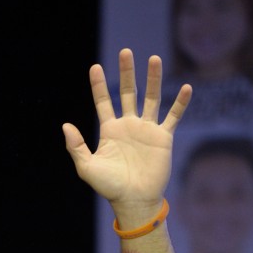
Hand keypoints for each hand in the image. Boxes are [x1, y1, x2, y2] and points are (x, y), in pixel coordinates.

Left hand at [63, 48, 191, 220]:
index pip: (104, 101)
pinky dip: (180, 103)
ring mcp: (147, 130)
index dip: (99, 85)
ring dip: (153, 79)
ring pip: (151, 98)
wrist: (133, 200)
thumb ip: (75, 146)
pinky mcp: (163, 138)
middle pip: (128, 92)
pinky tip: (186, 88)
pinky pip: (173, 116)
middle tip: (125, 51)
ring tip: (154, 58)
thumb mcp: (86, 167)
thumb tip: (66, 125)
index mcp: (109, 130)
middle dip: (127, 73)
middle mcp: (129, 125)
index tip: (95, 67)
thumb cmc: (109, 186)